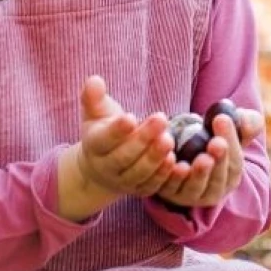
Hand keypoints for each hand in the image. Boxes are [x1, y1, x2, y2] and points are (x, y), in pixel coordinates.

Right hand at [72, 76, 175, 197]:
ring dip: (155, 157)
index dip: (116, 130)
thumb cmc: (102, 131)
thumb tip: (94, 80)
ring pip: (139, 172)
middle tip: (161, 119)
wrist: (101, 167)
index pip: (103, 140)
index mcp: (94, 146)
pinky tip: (177, 162)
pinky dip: (164, 176)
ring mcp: (123, 181)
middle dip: (143, 139)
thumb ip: (94, 98)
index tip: (130, 117)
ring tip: (169, 139)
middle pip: (124, 156)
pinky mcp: (140, 190)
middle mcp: (106, 167)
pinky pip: (152, 185)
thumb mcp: (95, 113)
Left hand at [155, 111, 256, 208]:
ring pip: (195, 188)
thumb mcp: (227, 130)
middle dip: (219, 160)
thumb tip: (249, 121)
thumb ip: (244, 124)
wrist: (178, 146)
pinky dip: (172, 175)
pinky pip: (169, 186)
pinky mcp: (166, 191)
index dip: (231, 142)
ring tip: (201, 157)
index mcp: (230, 176)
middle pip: (217, 180)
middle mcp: (211, 190)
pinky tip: (172, 160)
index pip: (234, 163)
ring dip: (199, 174)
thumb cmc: (209, 136)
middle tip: (216, 142)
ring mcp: (188, 194)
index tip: (222, 120)